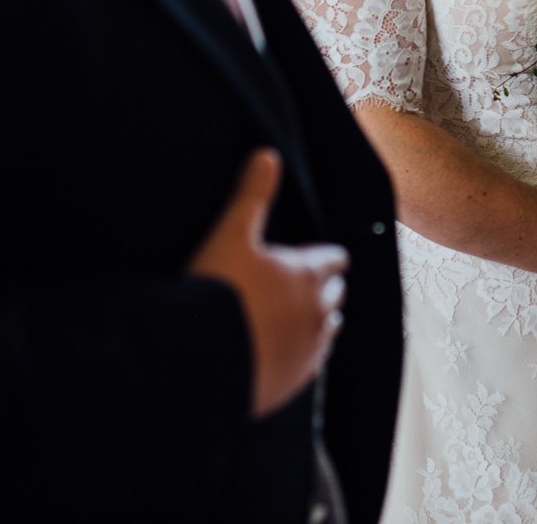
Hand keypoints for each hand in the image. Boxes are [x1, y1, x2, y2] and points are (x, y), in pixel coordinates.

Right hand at [189, 148, 348, 418]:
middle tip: (317, 282)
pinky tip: (290, 351)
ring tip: (304, 316)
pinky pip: (311, 364)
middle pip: (335, 295)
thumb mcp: (231, 232)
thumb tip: (268, 155)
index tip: (329, 255)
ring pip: (328, 331)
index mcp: (308, 275)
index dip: (330, 256)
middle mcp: (317, 313)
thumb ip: (252, 194)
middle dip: (327, 286)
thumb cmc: (217, 290)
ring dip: (319, 321)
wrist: (201, 358)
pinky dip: (304, 354)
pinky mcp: (294, 382)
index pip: (334, 259)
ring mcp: (308, 351)